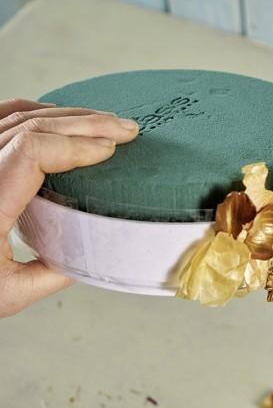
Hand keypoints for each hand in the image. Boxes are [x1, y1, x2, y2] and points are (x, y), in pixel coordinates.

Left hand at [0, 98, 138, 316]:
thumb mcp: (8, 294)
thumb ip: (53, 273)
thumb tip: (92, 251)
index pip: (32, 151)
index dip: (76, 145)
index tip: (110, 151)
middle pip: (32, 126)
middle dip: (86, 124)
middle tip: (125, 130)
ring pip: (18, 115)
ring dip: (67, 116)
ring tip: (105, 123)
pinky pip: (2, 117)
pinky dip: (35, 112)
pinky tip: (61, 118)